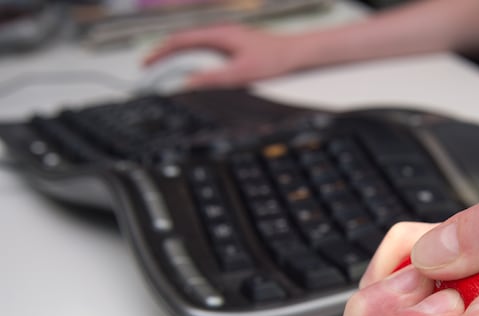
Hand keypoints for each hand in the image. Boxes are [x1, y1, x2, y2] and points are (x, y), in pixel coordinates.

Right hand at [143, 24, 308, 87]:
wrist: (296, 53)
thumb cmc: (273, 60)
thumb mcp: (241, 73)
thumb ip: (213, 79)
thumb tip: (188, 84)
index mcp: (218, 34)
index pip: (180, 41)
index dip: (160, 52)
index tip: (146, 63)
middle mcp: (220, 32)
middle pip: (184, 40)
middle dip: (164, 53)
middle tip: (149, 68)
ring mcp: (227, 37)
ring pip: (194, 44)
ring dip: (177, 55)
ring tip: (164, 69)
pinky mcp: (234, 43)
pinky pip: (205, 48)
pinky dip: (192, 56)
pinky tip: (192, 67)